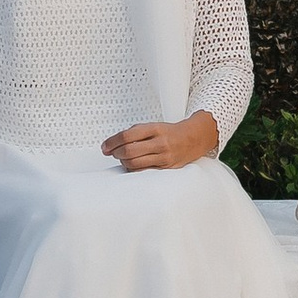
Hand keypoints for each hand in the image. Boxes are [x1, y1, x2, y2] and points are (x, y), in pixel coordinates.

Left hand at [101, 113, 220, 172]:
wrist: (192, 139)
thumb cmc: (169, 132)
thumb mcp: (152, 126)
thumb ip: (134, 133)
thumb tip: (112, 144)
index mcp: (154, 128)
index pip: (127, 136)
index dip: (112, 142)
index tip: (105, 147)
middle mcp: (160, 142)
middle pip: (128, 151)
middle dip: (116, 153)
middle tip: (112, 153)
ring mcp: (163, 156)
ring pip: (134, 163)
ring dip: (123, 162)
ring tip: (123, 158)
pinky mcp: (166, 167)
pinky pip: (143, 171)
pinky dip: (133, 168)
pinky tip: (132, 164)